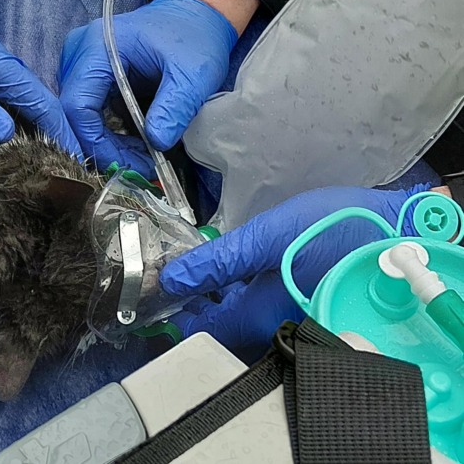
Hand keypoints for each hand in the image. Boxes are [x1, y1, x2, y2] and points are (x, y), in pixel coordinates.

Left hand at [0, 0, 79, 154]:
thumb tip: (4, 131)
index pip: (35, 97)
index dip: (59, 129)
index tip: (75, 163)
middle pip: (31, 99)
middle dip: (53, 133)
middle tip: (63, 176)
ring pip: (13, 100)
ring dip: (32, 130)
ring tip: (42, 167)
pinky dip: (7, 121)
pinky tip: (4, 144)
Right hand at [58, 0, 236, 175]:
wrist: (195, 15)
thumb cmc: (194, 37)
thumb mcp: (193, 74)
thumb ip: (174, 107)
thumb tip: (155, 143)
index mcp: (98, 46)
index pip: (77, 104)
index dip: (95, 141)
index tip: (125, 165)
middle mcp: (80, 52)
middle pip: (72, 113)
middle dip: (100, 146)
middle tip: (135, 167)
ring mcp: (82, 63)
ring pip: (78, 116)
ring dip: (103, 143)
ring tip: (139, 157)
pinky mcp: (91, 75)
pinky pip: (88, 111)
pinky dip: (107, 133)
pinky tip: (133, 144)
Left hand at [159, 184, 432, 359]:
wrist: (400, 233)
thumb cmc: (336, 230)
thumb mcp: (270, 236)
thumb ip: (220, 260)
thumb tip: (171, 279)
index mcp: (264, 316)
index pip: (206, 329)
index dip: (178, 311)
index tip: (160, 288)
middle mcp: (278, 328)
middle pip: (225, 327)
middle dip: (199, 301)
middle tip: (182, 271)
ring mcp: (295, 320)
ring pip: (244, 318)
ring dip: (222, 295)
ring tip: (208, 265)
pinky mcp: (307, 307)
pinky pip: (265, 309)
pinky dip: (246, 292)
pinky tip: (243, 269)